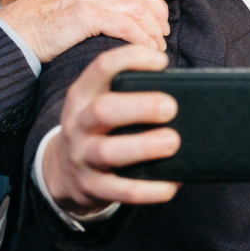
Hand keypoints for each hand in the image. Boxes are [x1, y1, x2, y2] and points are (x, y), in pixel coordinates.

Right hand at [0, 0, 169, 61]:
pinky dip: (142, 39)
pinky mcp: (85, 15)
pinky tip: (147, 51)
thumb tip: (123, 15)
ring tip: (157, 48)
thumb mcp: (69, 2)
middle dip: (158, 14)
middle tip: (163, 35)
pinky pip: (126, 24)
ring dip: (153, 30)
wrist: (13, 34)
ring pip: (138, 7)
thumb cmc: (40, 26)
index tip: (159, 17)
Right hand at [42, 44, 181, 213]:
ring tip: (174, 141)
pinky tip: (172, 184)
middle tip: (171, 107)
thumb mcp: (101, 102)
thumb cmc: (101, 128)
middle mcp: (78, 123)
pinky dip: (148, 189)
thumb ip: (130, 92)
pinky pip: (120, 191)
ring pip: (108, 152)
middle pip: (103, 111)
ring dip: (144, 146)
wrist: (63, 171)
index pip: (102, 67)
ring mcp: (82, 157)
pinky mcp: (92, 187)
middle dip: (139, 106)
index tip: (162, 62)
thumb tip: (185, 90)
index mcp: (83, 94)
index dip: (132, 59)